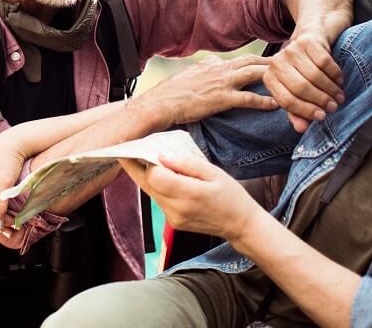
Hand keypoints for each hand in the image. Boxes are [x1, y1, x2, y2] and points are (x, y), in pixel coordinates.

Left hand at [118, 153, 264, 242]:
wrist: (240, 224)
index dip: (147, 161)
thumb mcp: (214, 173)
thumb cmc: (231, 195)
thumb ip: (186, 163)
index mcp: (189, 195)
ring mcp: (173, 218)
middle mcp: (177, 209)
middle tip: (132, 150)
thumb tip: (161, 155)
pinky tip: (166, 177)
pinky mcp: (173, 222)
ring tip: (153, 161)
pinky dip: (158, 187)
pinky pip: (158, 200)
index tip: (146, 147)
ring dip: (149, 176)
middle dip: (137, 166)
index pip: (154, 176)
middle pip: (146, 184)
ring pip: (150, 192)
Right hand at [132, 55, 279, 125]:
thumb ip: (205, 68)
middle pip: (254, 61)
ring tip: (293, 81)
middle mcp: (220, 69)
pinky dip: (266, 101)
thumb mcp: (190, 74)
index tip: (275, 63)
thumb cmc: (171, 93)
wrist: (159, 103)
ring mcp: (222, 83)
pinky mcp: (221, 99)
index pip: (242, 59)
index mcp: (213, 64)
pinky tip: (278, 105)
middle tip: (294, 65)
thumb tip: (212, 63)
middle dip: (275, 63)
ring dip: (275, 77)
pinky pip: (250, 99)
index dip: (260, 61)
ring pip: (255, 74)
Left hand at [265, 32, 344, 132]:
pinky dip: (335, 75)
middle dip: (320, 100)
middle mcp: (276, 63)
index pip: (286, 100)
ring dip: (330, 89)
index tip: (321, 117)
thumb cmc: (301, 72)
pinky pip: (325, 63)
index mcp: (269, 78)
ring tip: (339, 96)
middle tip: (333, 107)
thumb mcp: (295, 92)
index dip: (306, 111)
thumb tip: (301, 129)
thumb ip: (296, 111)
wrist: (309, 40)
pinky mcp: (307, 42)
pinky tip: (339, 81)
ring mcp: (291, 51)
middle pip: (301, 88)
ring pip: (315, 76)